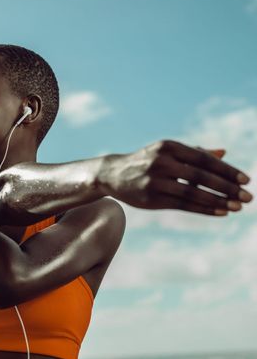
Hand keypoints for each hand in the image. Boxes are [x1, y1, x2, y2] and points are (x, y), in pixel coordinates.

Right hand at [100, 140, 252, 215]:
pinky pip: (183, 205)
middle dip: (227, 187)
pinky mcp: (151, 198)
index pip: (204, 158)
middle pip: (201, 176)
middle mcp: (161, 162)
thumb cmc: (146, 160)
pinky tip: (220, 212)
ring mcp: (154, 181)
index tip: (246, 179)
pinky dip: (204, 209)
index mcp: (168, 147)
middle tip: (248, 197)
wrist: (114, 173)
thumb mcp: (167, 151)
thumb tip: (224, 152)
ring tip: (237, 207)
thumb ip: (195, 152)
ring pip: (193, 193)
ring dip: (218, 201)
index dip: (226, 169)